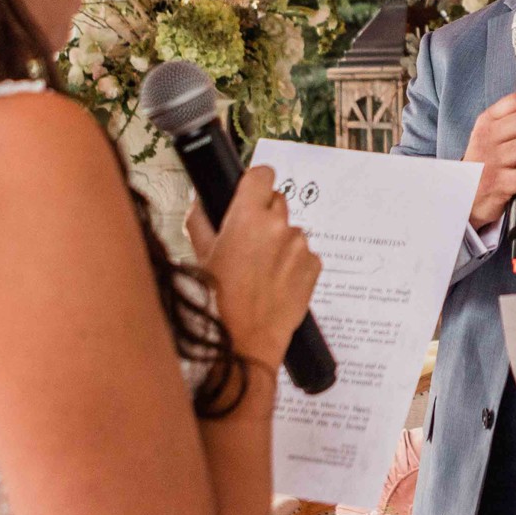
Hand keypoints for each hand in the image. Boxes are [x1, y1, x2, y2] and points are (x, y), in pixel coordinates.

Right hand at [187, 166, 321, 368]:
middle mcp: (278, 225)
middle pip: (277, 201)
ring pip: (290, 230)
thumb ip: (201, 220)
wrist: (245, 339)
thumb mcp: (201, 256)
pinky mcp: (314, 265)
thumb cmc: (219, 301)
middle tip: (249, 242)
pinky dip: (293, 262)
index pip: (261, 174)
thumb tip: (201, 200)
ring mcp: (299, 245)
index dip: (255, 183)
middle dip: (264, 216)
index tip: (251, 192)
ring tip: (260, 270)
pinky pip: (304, 253)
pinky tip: (276, 282)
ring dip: (279, 242)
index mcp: (247, 216)